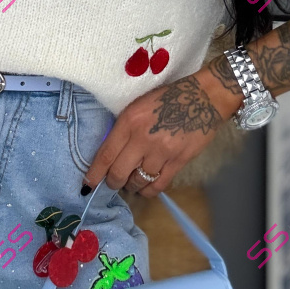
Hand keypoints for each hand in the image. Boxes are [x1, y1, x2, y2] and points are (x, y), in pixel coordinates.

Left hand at [84, 72, 226, 198]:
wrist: (202, 98)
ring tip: (131, 183)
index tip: (87, 184)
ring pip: (138, 181)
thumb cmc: (167, 98)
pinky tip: (146, 188)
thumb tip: (111, 152)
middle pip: (119, 172)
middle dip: (112, 182)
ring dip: (131, 186)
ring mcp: (161, 152)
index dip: (94, 173)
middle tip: (113, 182)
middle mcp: (142, 138)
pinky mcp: (178, 161)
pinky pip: (159, 185)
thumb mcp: (138, 106)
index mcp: (129, 121)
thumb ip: (124, 128)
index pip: (106, 154)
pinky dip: (149, 190)